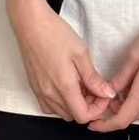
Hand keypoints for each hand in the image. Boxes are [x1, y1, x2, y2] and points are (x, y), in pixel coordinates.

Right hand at [8, 0, 115, 123]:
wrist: (30, 23)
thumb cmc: (55, 34)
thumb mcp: (81, 53)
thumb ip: (93, 78)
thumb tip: (107, 94)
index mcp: (64, 86)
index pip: (83, 116)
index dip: (98, 109)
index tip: (103, 94)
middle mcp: (49, 94)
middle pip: (72, 116)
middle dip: (88, 106)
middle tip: (94, 87)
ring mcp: (39, 91)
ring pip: (61, 112)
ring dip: (74, 104)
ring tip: (81, 84)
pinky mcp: (34, 87)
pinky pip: (49, 105)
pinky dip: (60, 102)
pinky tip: (66, 85)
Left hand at [87, 5, 138, 131]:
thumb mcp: (133, 55)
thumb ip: (120, 78)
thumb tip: (107, 93)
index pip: (122, 120)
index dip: (106, 126)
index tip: (94, 124)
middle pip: (134, 117)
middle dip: (119, 113)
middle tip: (109, 98)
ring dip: (134, 108)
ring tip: (126, 91)